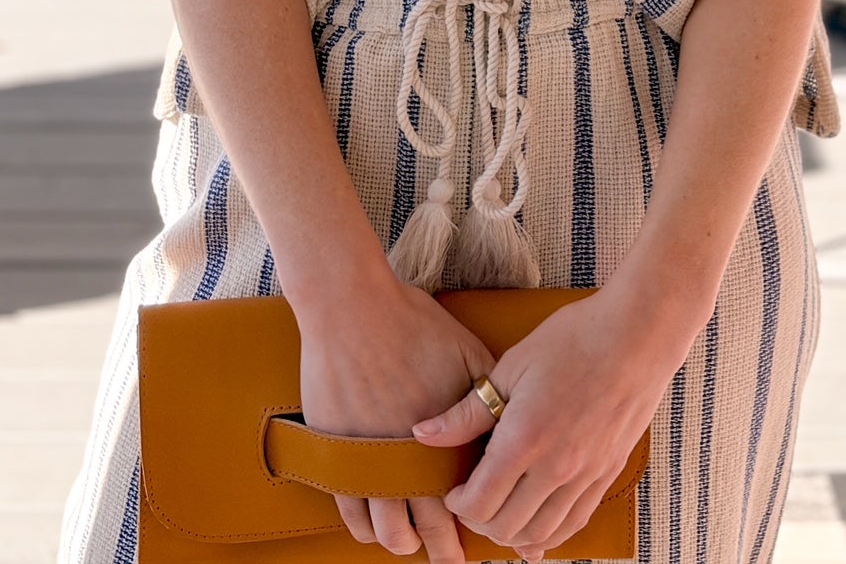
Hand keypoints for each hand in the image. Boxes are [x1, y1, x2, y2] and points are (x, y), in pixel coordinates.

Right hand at [298, 273, 495, 563]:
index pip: (463, 503)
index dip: (471, 528)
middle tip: (450, 561)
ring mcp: (368, 461)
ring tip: (411, 543)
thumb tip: (509, 421)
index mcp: (442, 439)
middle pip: (427, 529)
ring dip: (403, 543)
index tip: (479, 541)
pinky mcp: (336, 454)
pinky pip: (350, 513)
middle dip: (442, 551)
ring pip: (387, 532)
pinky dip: (365, 527)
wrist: (349, 306)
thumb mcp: (464, 352)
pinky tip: (376, 524)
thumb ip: (485, 394)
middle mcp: (407, 459)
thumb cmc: (411, 323)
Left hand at [411, 286, 696, 561]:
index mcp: (525, 439)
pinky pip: (573, 525)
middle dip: (480, 520)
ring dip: (512, 533)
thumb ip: (467, 411)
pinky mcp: (607, 475)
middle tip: (471, 498)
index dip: (458, 504)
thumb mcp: (511, 367)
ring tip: (499, 509)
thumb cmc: (571, 340)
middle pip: (506, 527)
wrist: (636, 335)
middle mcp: (556, 468)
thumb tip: (424, 434)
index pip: (479, 504)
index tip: (453, 489)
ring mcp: (586, 476)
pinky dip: (549, 534)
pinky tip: (536, 523)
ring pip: (540, 535)